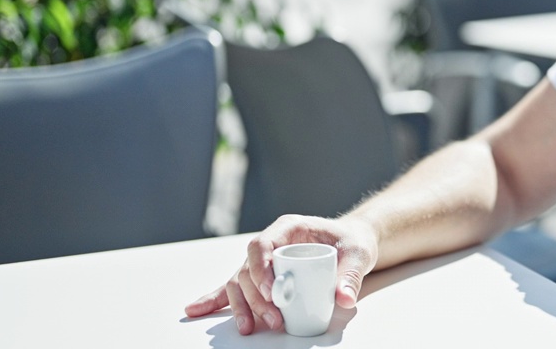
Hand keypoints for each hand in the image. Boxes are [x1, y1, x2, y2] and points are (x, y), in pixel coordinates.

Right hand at [184, 214, 378, 334]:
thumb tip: (343, 298)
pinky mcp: (263, 278)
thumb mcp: (358, 254)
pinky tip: (196, 310)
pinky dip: (216, 300)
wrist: (352, 244)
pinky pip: (235, 289)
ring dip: (241, 306)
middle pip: (248, 268)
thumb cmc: (353, 243)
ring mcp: (264, 261)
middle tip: (273, 319)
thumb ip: (352, 275)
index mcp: (289, 227)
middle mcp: (271, 242)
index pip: (262, 243)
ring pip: (239, 282)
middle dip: (255, 297)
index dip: (260, 268)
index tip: (272, 292)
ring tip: (251, 327)